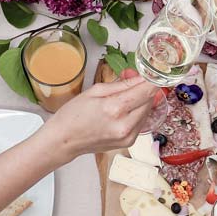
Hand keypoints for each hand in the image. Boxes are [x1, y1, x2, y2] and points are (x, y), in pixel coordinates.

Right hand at [40, 70, 161, 161]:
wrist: (64, 140)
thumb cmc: (73, 115)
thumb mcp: (95, 90)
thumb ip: (122, 84)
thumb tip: (140, 78)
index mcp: (115, 108)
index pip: (146, 90)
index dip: (152, 79)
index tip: (152, 72)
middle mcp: (125, 124)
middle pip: (149, 100)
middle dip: (144, 88)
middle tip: (132, 80)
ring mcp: (128, 136)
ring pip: (147, 112)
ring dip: (141, 101)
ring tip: (124, 95)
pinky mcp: (129, 143)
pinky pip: (141, 122)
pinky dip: (137, 113)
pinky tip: (124, 110)